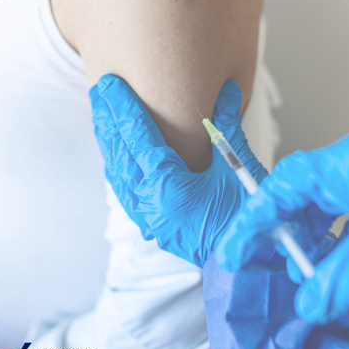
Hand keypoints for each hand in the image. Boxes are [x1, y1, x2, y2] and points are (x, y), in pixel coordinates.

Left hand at [90, 74, 266, 266]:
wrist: (248, 264)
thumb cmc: (246, 219)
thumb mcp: (238, 168)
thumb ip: (227, 128)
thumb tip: (228, 91)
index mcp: (168, 188)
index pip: (138, 138)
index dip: (123, 109)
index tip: (111, 85)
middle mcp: (151, 204)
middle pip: (120, 154)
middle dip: (108, 121)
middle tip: (99, 92)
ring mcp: (149, 217)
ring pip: (118, 174)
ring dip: (109, 143)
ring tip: (102, 117)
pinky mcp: (153, 225)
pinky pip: (126, 191)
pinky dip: (118, 168)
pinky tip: (117, 155)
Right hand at [217, 132, 348, 322]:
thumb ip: (343, 279)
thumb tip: (308, 304)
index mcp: (346, 165)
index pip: (281, 188)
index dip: (252, 220)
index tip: (233, 249)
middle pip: (297, 199)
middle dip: (280, 236)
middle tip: (267, 269)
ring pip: (321, 213)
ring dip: (309, 245)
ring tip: (304, 276)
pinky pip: (346, 223)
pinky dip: (335, 246)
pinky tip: (335, 269)